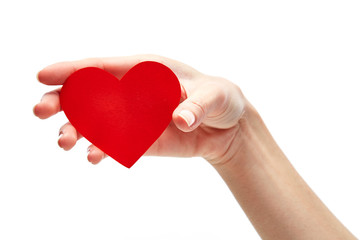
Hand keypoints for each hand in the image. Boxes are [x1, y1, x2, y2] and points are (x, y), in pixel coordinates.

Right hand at [33, 55, 245, 164]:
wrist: (227, 128)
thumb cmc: (220, 98)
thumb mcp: (214, 96)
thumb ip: (196, 105)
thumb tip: (180, 119)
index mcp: (145, 70)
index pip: (102, 67)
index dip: (72, 70)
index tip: (42, 76)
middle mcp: (133, 92)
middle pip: (89, 94)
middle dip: (62, 101)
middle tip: (41, 111)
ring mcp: (133, 118)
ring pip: (95, 122)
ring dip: (75, 131)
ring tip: (65, 143)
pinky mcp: (140, 140)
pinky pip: (113, 145)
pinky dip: (100, 150)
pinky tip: (93, 157)